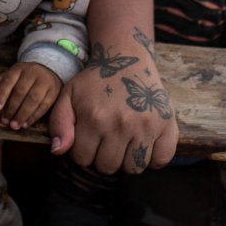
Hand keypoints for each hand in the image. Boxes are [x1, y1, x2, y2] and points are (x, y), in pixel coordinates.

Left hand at [0, 60, 61, 131]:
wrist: (49, 70)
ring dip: (22, 115)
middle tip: (5, 121)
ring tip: (14, 125)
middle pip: (21, 92)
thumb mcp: (13, 74)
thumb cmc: (26, 76)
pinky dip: (34, 117)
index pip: (9, 81)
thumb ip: (0, 81)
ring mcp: (46, 82)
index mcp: (20, 68)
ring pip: (33, 100)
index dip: (2, 95)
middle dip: (12, 108)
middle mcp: (33, 73)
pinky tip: (25, 124)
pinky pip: (44, 106)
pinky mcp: (55, 92)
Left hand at [48, 32, 175, 172]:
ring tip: (125, 141)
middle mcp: (121, 124)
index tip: (89, 138)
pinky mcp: (167, 125)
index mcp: (94, 118)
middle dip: (103, 157)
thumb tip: (59, 151)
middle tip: (107, 140)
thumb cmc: (96, 80)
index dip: (83, 151)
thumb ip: (59, 123)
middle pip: (108, 167)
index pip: (83, 159)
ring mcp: (146, 126)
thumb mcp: (69, 95)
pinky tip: (144, 144)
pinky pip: (162, 160)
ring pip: (134, 168)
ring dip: (127, 160)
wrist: (127, 57)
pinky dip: (154, 158)